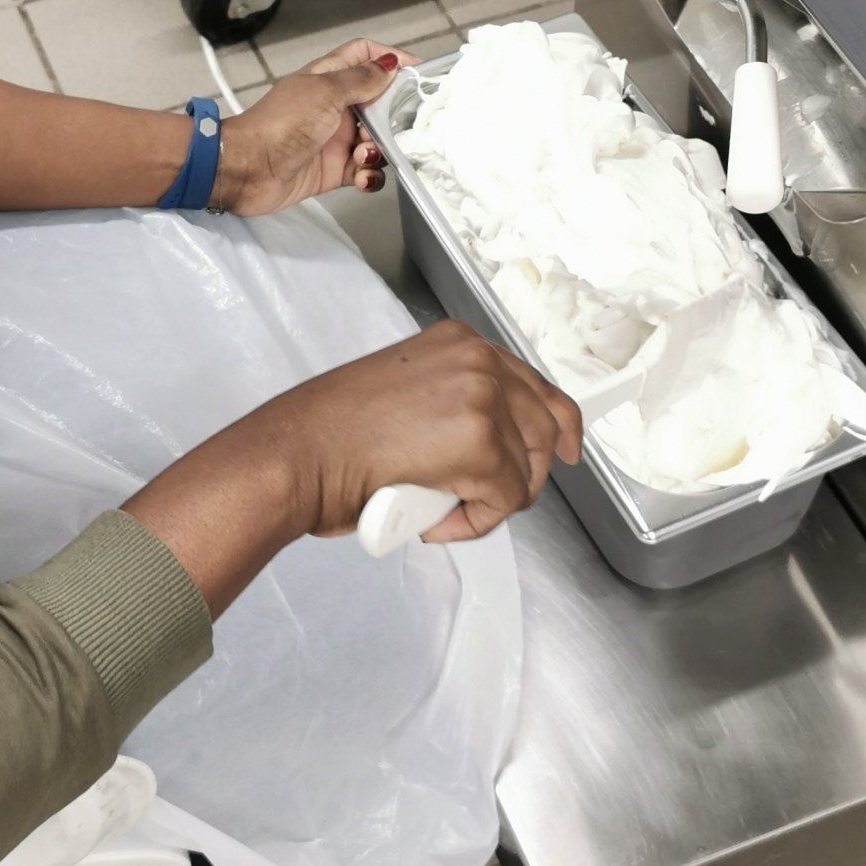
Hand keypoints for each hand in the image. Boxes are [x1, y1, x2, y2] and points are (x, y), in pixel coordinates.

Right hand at [124, 321, 581, 616]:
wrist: (297, 454)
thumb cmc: (330, 436)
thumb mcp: (406, 392)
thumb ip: (453, 401)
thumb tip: (492, 441)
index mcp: (460, 342)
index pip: (535, 383)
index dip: (559, 425)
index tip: (568, 452)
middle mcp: (478, 360)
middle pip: (546, 427)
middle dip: (524, 475)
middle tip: (481, 500)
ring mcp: (482, 399)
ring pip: (527, 471)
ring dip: (490, 503)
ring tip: (440, 509)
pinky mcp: (481, 445)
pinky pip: (505, 500)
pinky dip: (474, 523)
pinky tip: (433, 520)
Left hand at [215, 40, 409, 216]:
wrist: (247, 169)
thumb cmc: (280, 124)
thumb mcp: (325, 92)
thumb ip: (361, 80)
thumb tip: (389, 63)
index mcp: (329, 79)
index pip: (363, 56)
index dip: (389, 57)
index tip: (417, 70)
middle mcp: (334, 107)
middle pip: (378, 104)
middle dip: (393, 116)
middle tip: (403, 126)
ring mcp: (334, 140)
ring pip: (376, 141)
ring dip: (379, 150)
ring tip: (364, 154)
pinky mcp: (334, 171)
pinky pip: (364, 171)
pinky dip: (369, 175)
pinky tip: (362, 177)